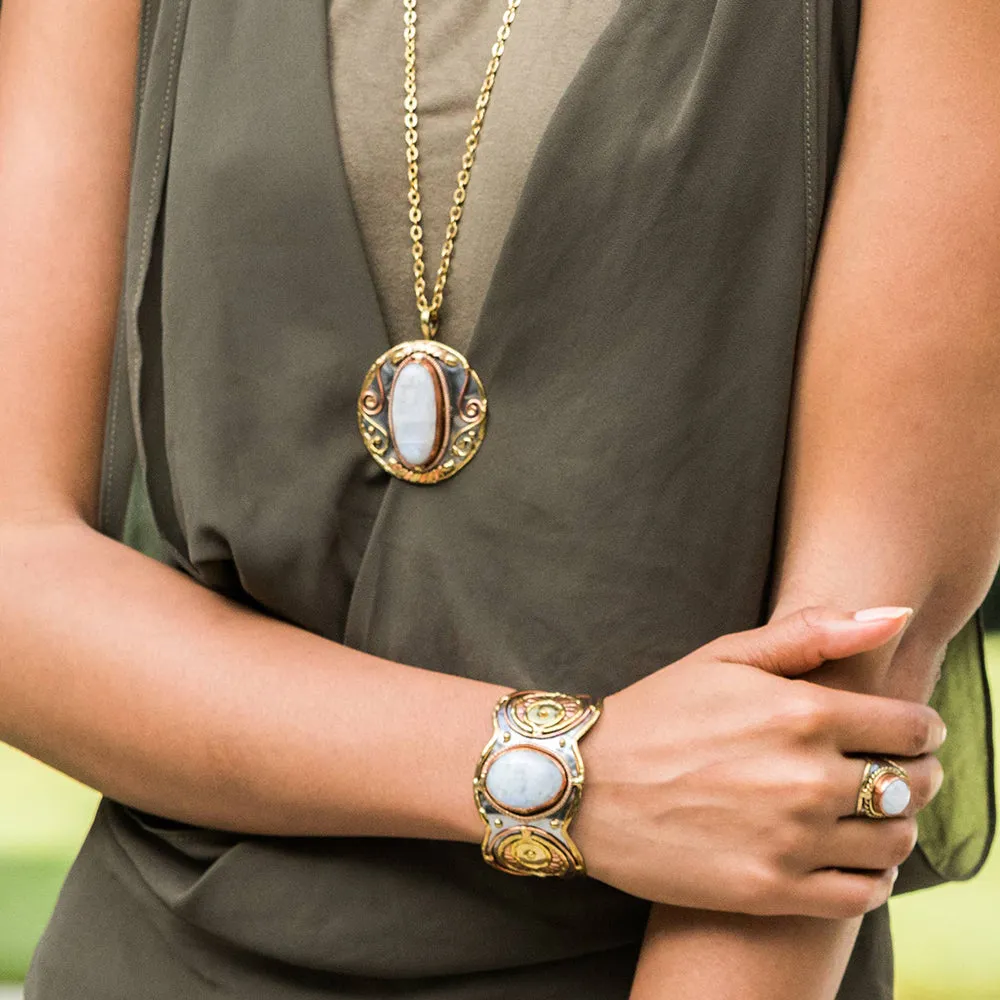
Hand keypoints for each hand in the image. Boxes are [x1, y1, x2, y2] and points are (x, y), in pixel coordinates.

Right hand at [571, 606, 944, 918]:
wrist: (584, 785)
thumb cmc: (657, 713)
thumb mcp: (726, 656)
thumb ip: (814, 633)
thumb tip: (895, 615)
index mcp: (801, 712)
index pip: (913, 727)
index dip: (922, 728)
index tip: (908, 731)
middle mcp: (806, 778)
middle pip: (915, 785)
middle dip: (917, 773)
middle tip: (891, 770)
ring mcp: (790, 840)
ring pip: (896, 841)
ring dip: (895, 824)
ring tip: (867, 812)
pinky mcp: (771, 890)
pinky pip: (863, 894)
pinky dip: (873, 877)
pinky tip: (849, 856)